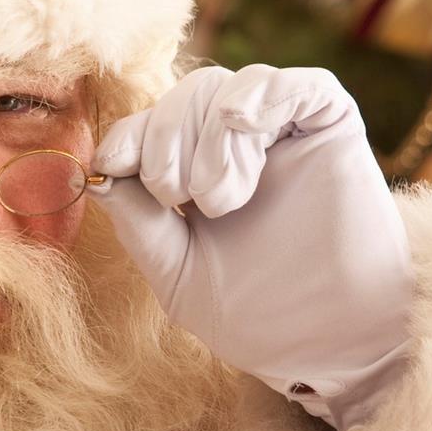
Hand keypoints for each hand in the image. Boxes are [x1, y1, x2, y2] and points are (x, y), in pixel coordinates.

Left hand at [89, 65, 413, 430]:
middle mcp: (243, 148)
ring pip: (230, 86)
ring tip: (221, 199)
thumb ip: (139, 224)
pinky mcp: (334, 131)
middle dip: (167, 141)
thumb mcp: (178, 274)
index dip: (130, 135)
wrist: (331, 345)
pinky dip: (263, 95)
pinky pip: (300, 85)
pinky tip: (245, 123)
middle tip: (181, 198)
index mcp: (202, 175)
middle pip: (187, 95)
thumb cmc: (260, 318)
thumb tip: (97, 172)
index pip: (154, 125)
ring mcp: (289, 136)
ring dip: (209, 134)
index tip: (116, 165)